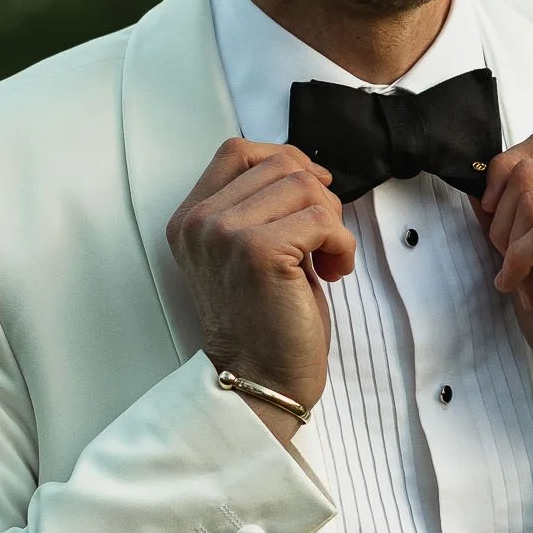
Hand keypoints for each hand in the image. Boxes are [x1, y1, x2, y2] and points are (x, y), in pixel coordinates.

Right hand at [167, 140, 354, 441]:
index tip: (312, 196)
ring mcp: (224, 234)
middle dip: (317, 197)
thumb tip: (308, 170)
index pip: (238, 150)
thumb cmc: (266, 321)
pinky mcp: (258, 252)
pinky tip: (333, 273)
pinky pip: (322, 219)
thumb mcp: (248, 251)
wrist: (259, 382)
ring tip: (326, 259)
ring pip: (304, 187)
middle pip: (279, 164)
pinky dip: (341, 244)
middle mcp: (200, 222)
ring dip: (332, 222)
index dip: (285, 160)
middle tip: (322, 241)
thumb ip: (260, 207)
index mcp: (191, 218)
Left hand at [481, 128, 532, 411]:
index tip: (491, 221)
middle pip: (528, 170)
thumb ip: (506, 221)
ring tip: (524, 283)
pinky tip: (527, 291)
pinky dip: (524, 260)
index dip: (504, 173)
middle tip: (510, 267)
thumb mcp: (524, 261)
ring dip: (512, 247)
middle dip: (500, 223)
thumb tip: (474, 187)